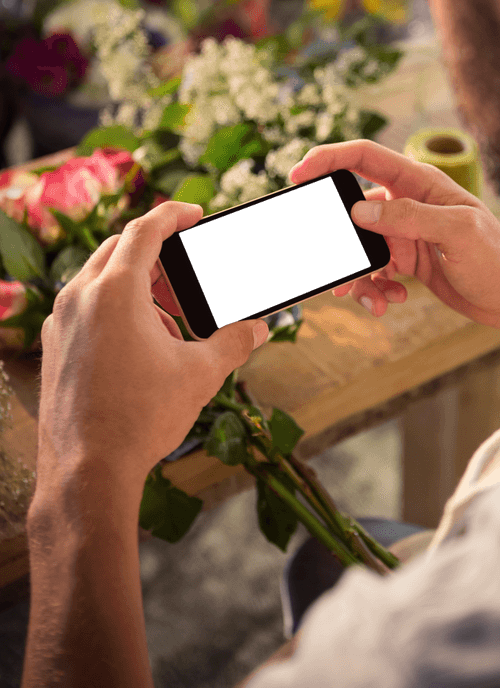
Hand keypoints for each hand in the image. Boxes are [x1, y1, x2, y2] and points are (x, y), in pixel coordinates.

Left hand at [36, 201, 269, 490]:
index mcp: (116, 291)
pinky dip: (114, 309)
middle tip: (186, 276)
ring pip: (99, 279)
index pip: (145, 229)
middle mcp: (80, 297)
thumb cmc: (141, 419)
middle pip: (118, 249)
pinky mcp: (53, 346)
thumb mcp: (200, 375)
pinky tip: (140, 347)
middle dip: (156, 255)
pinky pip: (84, 308)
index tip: (193, 216)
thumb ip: (233, 342)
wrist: (86, 472)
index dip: (174, 216)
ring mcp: (60, 322)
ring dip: (136, 286)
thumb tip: (258, 329)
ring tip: (169, 322)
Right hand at [289, 140, 499, 331]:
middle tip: (329, 264)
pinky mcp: (405, 261)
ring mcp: (405, 233)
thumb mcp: (457, 233)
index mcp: (420, 183)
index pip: (365, 158)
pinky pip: (373, 271)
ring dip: (357, 274)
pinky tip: (391, 301)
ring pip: (359, 247)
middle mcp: (408, 203)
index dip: (329, 160)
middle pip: (352, 208)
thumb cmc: (498, 259)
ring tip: (369, 297)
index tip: (298, 174)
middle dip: (338, 237)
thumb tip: (359, 213)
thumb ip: (409, 219)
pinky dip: (374, 289)